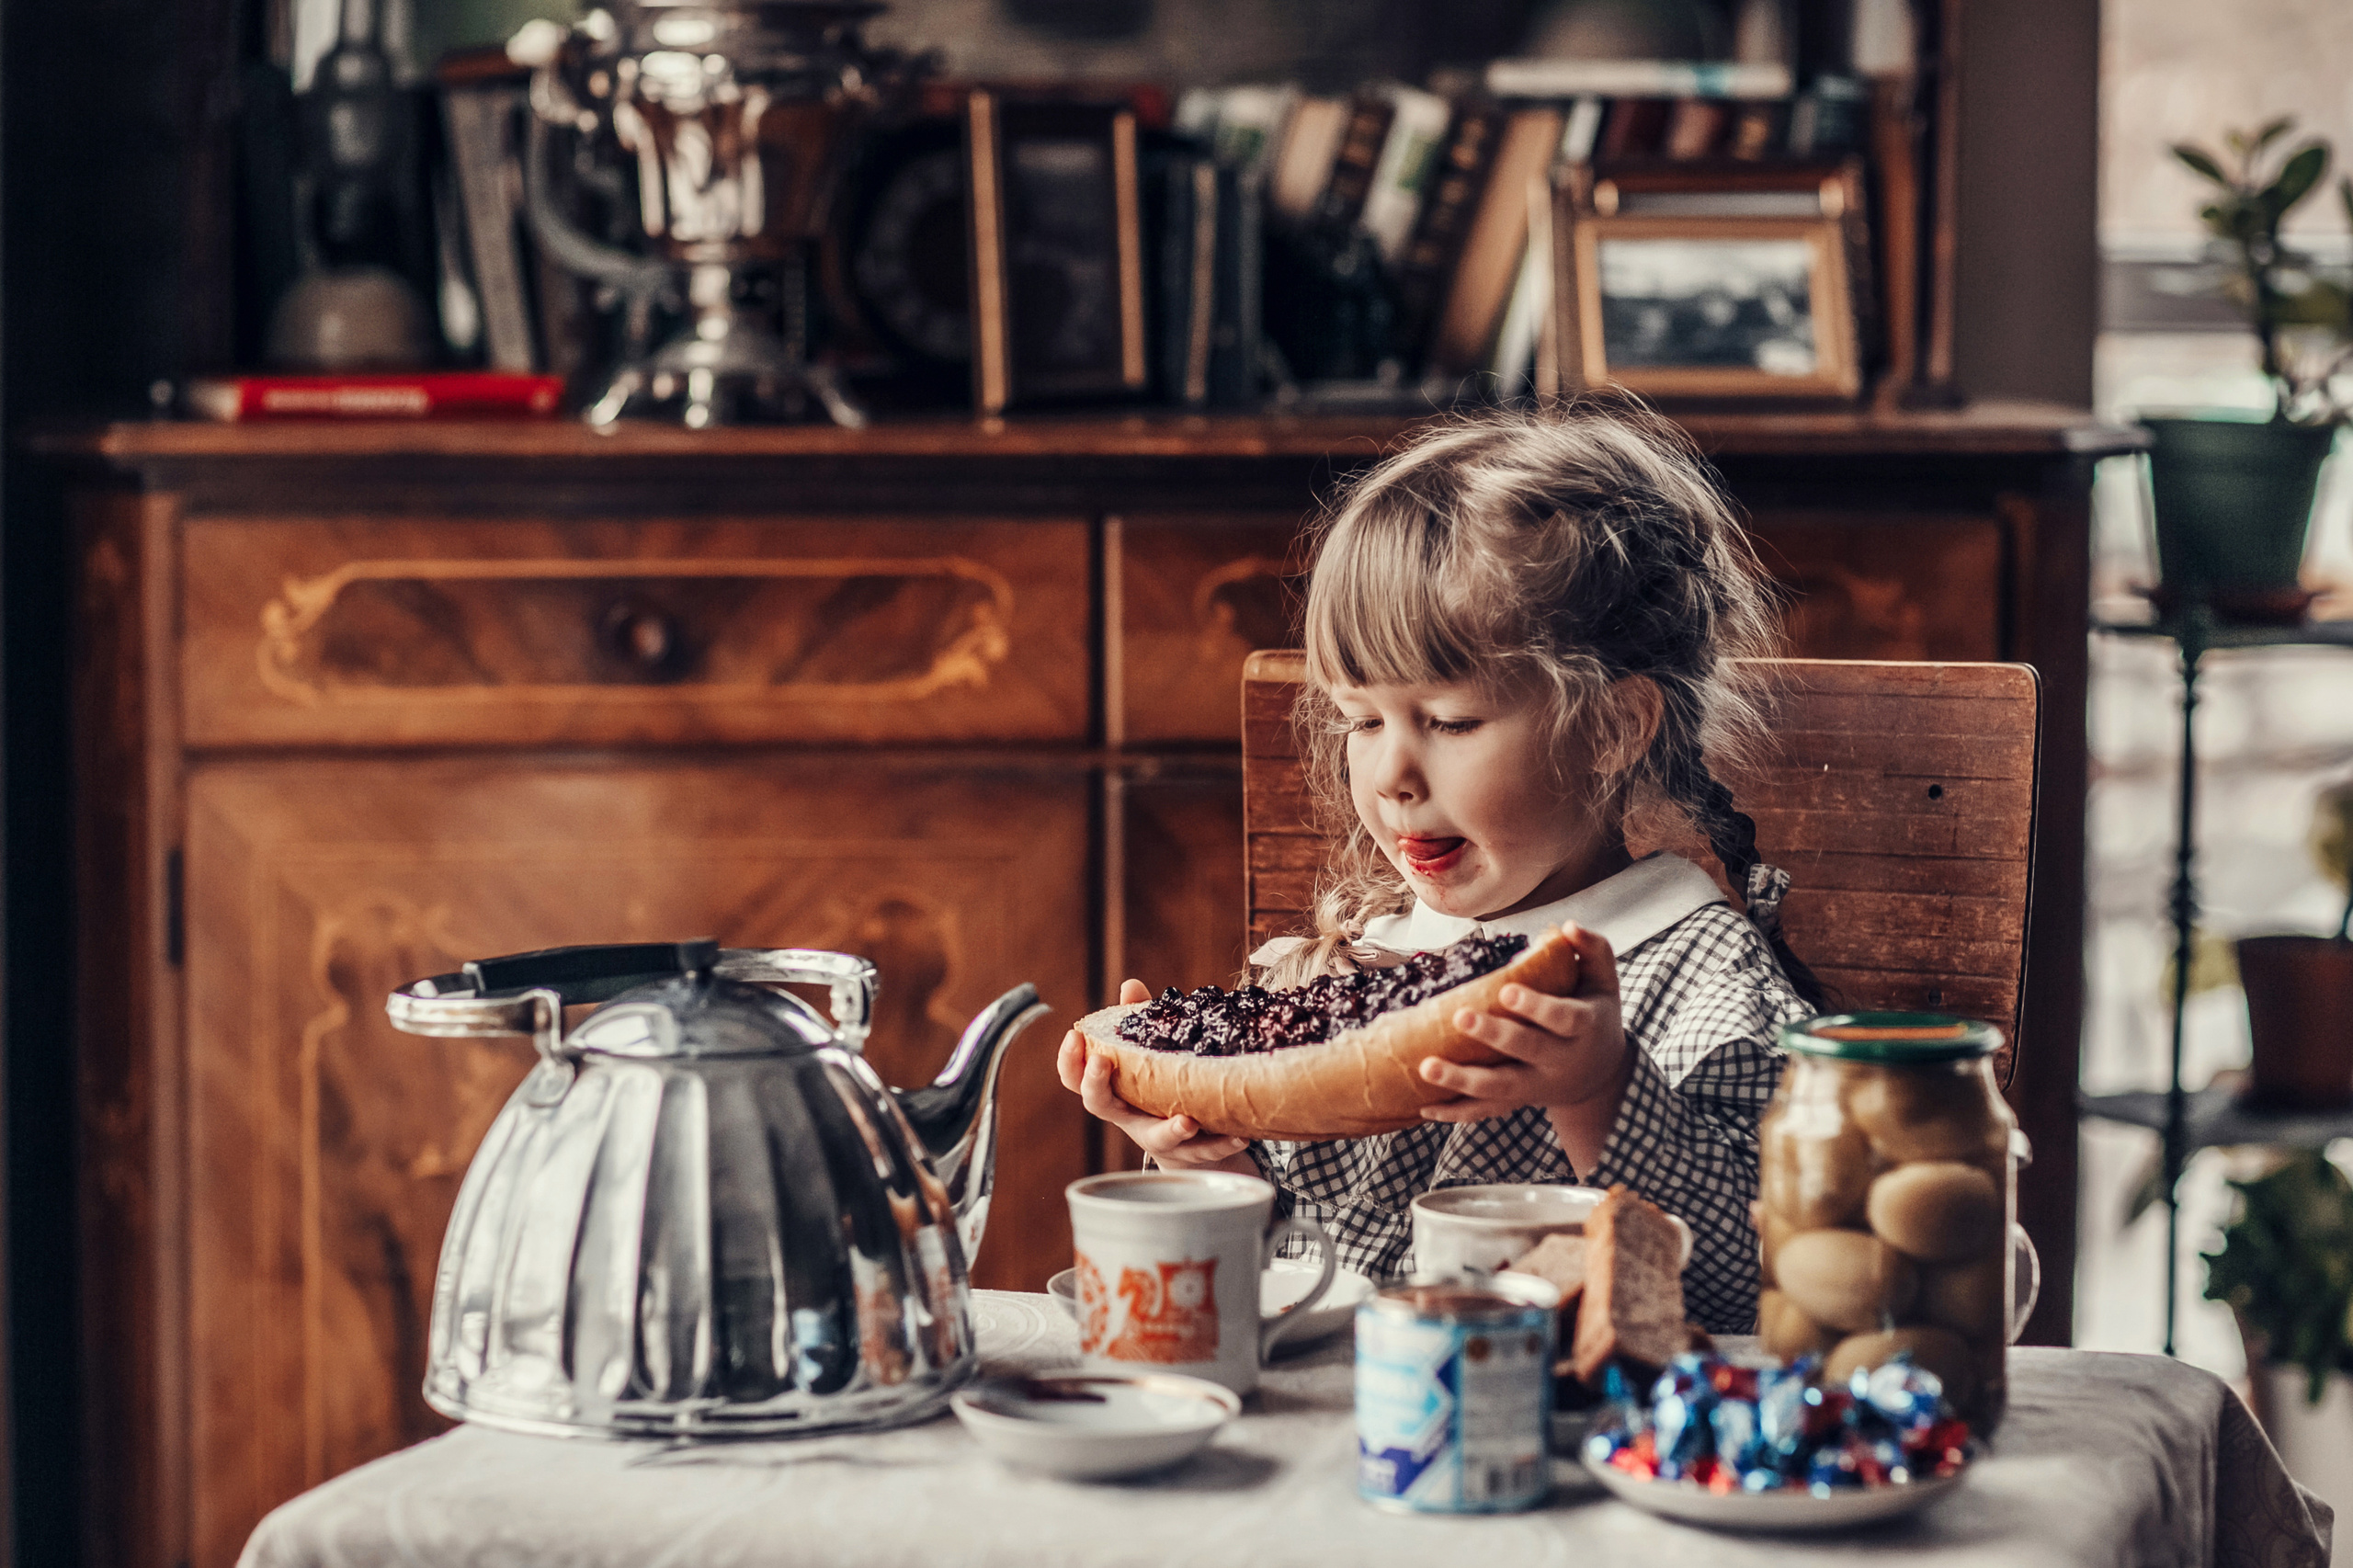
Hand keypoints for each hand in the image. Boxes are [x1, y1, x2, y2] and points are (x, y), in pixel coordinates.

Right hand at [1056, 979, 1254, 1169]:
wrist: (1188, 1145)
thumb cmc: (1159, 1090)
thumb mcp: (1148, 1057)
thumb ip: (1139, 1021)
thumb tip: (1131, 986)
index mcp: (1114, 1092)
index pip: (1076, 1079)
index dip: (1069, 1059)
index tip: (1074, 1035)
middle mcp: (1129, 1117)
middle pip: (1099, 1105)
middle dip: (1096, 1085)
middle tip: (1101, 1063)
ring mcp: (1158, 1137)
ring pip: (1158, 1138)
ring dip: (1171, 1130)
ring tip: (1188, 1121)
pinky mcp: (1191, 1152)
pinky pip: (1206, 1150)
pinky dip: (1222, 1143)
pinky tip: (1240, 1133)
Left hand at [1415, 923, 1631, 1171]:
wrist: (1599, 1074)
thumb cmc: (1595, 1015)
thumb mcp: (1605, 982)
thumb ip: (1592, 950)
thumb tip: (1567, 926)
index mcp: (1583, 1028)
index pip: (1562, 1019)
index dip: (1537, 1007)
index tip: (1506, 991)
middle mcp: (1559, 1061)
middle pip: (1527, 1051)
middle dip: (1494, 1035)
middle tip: (1461, 1017)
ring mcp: (1536, 1085)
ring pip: (1499, 1088)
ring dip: (1461, 1080)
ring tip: (1426, 1067)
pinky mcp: (1516, 1101)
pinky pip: (1485, 1111)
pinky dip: (1456, 1112)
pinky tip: (1425, 1107)